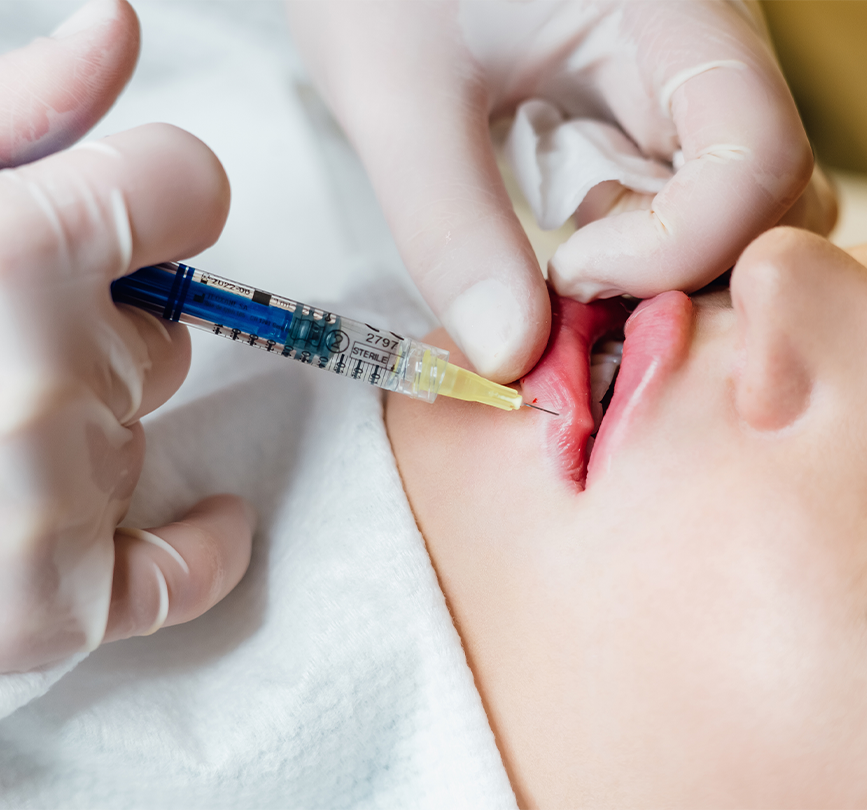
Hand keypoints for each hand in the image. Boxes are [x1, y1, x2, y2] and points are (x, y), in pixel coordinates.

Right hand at [0, 0, 251, 672]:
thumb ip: (17, 107)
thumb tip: (121, 24)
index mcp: (15, 251)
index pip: (190, 187)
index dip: (158, 193)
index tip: (131, 208)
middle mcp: (41, 377)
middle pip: (162, 325)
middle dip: (96, 322)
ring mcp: (45, 501)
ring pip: (141, 426)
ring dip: (86, 419)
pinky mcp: (37, 608)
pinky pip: (178, 576)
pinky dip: (200, 549)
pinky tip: (209, 516)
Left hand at [287, 0, 833, 381]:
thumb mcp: (396, 90)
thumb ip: (452, 224)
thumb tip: (515, 355)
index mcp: (672, 14)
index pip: (757, 156)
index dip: (680, 247)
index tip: (570, 269)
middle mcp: (707, 56)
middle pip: (773, 201)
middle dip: (683, 277)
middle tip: (571, 293)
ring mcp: (688, 95)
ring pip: (741, 220)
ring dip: (662, 276)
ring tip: (564, 272)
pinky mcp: (657, 127)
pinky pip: (688, 215)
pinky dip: (638, 261)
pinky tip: (572, 254)